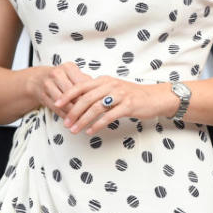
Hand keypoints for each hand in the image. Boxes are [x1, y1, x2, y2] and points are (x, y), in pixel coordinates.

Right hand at [29, 62, 91, 118]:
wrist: (38, 79)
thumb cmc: (60, 77)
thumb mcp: (73, 74)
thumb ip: (86, 82)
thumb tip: (98, 92)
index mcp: (68, 67)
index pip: (82, 84)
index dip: (90, 95)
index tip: (97, 103)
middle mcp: (57, 74)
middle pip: (73, 94)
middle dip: (82, 106)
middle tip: (91, 114)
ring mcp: (48, 84)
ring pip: (64, 103)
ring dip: (73, 113)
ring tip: (82, 119)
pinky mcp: (42, 96)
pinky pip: (56, 108)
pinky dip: (65, 115)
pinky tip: (71, 119)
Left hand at [55, 77, 172, 134]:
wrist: (156, 97)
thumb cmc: (133, 95)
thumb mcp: (114, 89)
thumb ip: (99, 92)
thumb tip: (79, 101)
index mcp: (105, 80)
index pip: (81, 85)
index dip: (67, 94)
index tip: (56, 104)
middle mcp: (111, 85)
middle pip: (86, 98)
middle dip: (73, 111)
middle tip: (65, 123)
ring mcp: (120, 95)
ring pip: (96, 107)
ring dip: (83, 120)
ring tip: (75, 130)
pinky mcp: (128, 105)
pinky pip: (109, 116)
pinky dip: (97, 124)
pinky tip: (91, 131)